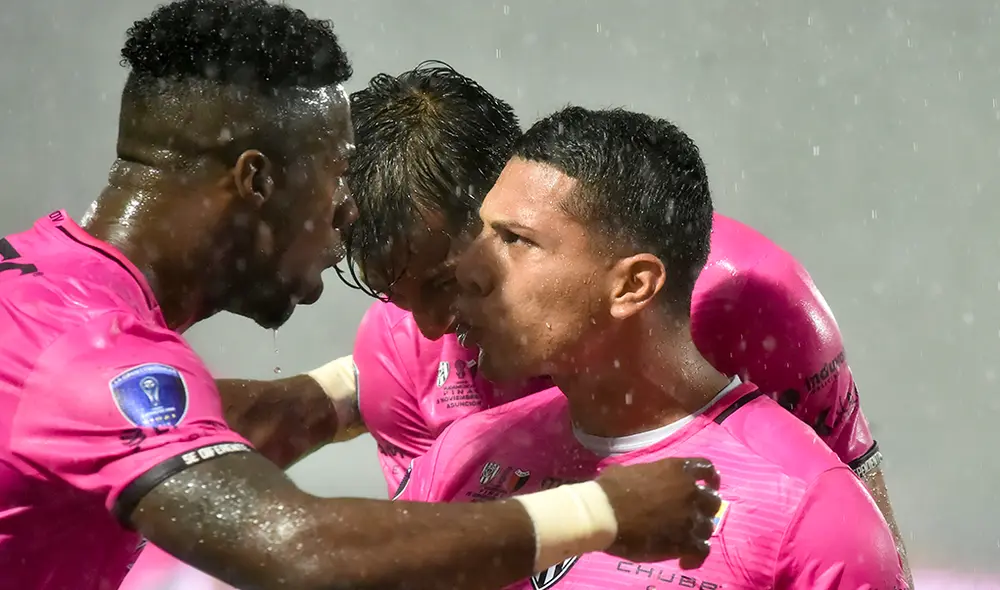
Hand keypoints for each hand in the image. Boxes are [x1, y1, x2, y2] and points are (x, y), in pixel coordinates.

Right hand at [597, 458, 720, 568]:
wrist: (605, 512)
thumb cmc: (610, 488)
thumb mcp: (632, 469)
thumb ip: (651, 474)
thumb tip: (645, 478)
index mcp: (677, 469)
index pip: (706, 469)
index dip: (710, 479)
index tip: (708, 486)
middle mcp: (690, 490)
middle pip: (712, 501)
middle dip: (704, 509)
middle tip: (692, 517)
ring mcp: (690, 516)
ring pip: (708, 527)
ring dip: (697, 533)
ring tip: (683, 540)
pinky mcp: (685, 541)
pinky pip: (702, 550)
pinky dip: (696, 556)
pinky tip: (684, 561)